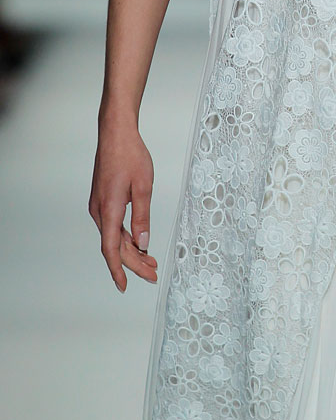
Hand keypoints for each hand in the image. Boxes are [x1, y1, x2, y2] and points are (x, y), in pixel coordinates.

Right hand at [88, 119, 158, 292]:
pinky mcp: (102, 200)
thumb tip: (143, 241)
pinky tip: (137, 242)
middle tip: (152, 273)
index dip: (118, 269)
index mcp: (109, 208)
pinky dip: (124, 237)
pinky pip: (112, 226)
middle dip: (133, 262)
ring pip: (113, 236)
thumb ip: (143, 215)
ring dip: (130, 250)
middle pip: (114, 246)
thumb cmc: (130, 155)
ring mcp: (99, 205)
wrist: (115, 134)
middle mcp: (100, 211)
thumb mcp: (144, 185)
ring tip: (150, 261)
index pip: (111, 248)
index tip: (125, 286)